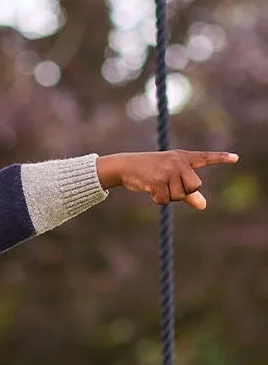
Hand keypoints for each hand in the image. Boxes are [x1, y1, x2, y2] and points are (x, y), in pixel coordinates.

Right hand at [95, 150, 238, 209]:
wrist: (127, 166)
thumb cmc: (151, 172)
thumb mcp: (171, 178)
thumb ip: (189, 192)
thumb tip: (204, 206)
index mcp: (184, 158)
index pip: (206, 158)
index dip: (221, 159)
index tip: (236, 158)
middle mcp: (179, 162)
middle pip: (195, 186)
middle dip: (183, 193)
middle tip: (168, 185)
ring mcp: (169, 170)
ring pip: (180, 195)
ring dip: (168, 197)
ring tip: (157, 185)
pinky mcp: (158, 180)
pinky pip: (166, 200)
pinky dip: (158, 200)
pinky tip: (150, 189)